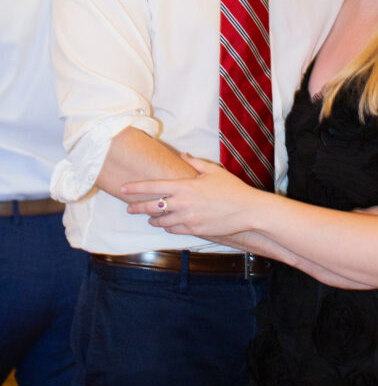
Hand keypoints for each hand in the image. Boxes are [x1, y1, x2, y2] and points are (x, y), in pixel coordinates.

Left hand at [121, 155, 258, 237]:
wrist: (246, 210)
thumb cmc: (231, 188)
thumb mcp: (213, 170)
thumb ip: (195, 163)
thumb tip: (183, 155)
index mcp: (185, 186)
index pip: (153, 186)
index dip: (136, 187)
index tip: (123, 187)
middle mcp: (182, 203)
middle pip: (151, 206)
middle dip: (137, 207)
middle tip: (129, 208)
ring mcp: (187, 218)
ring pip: (160, 221)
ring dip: (153, 219)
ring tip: (150, 217)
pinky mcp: (193, 230)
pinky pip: (173, 230)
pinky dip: (167, 227)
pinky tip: (167, 224)